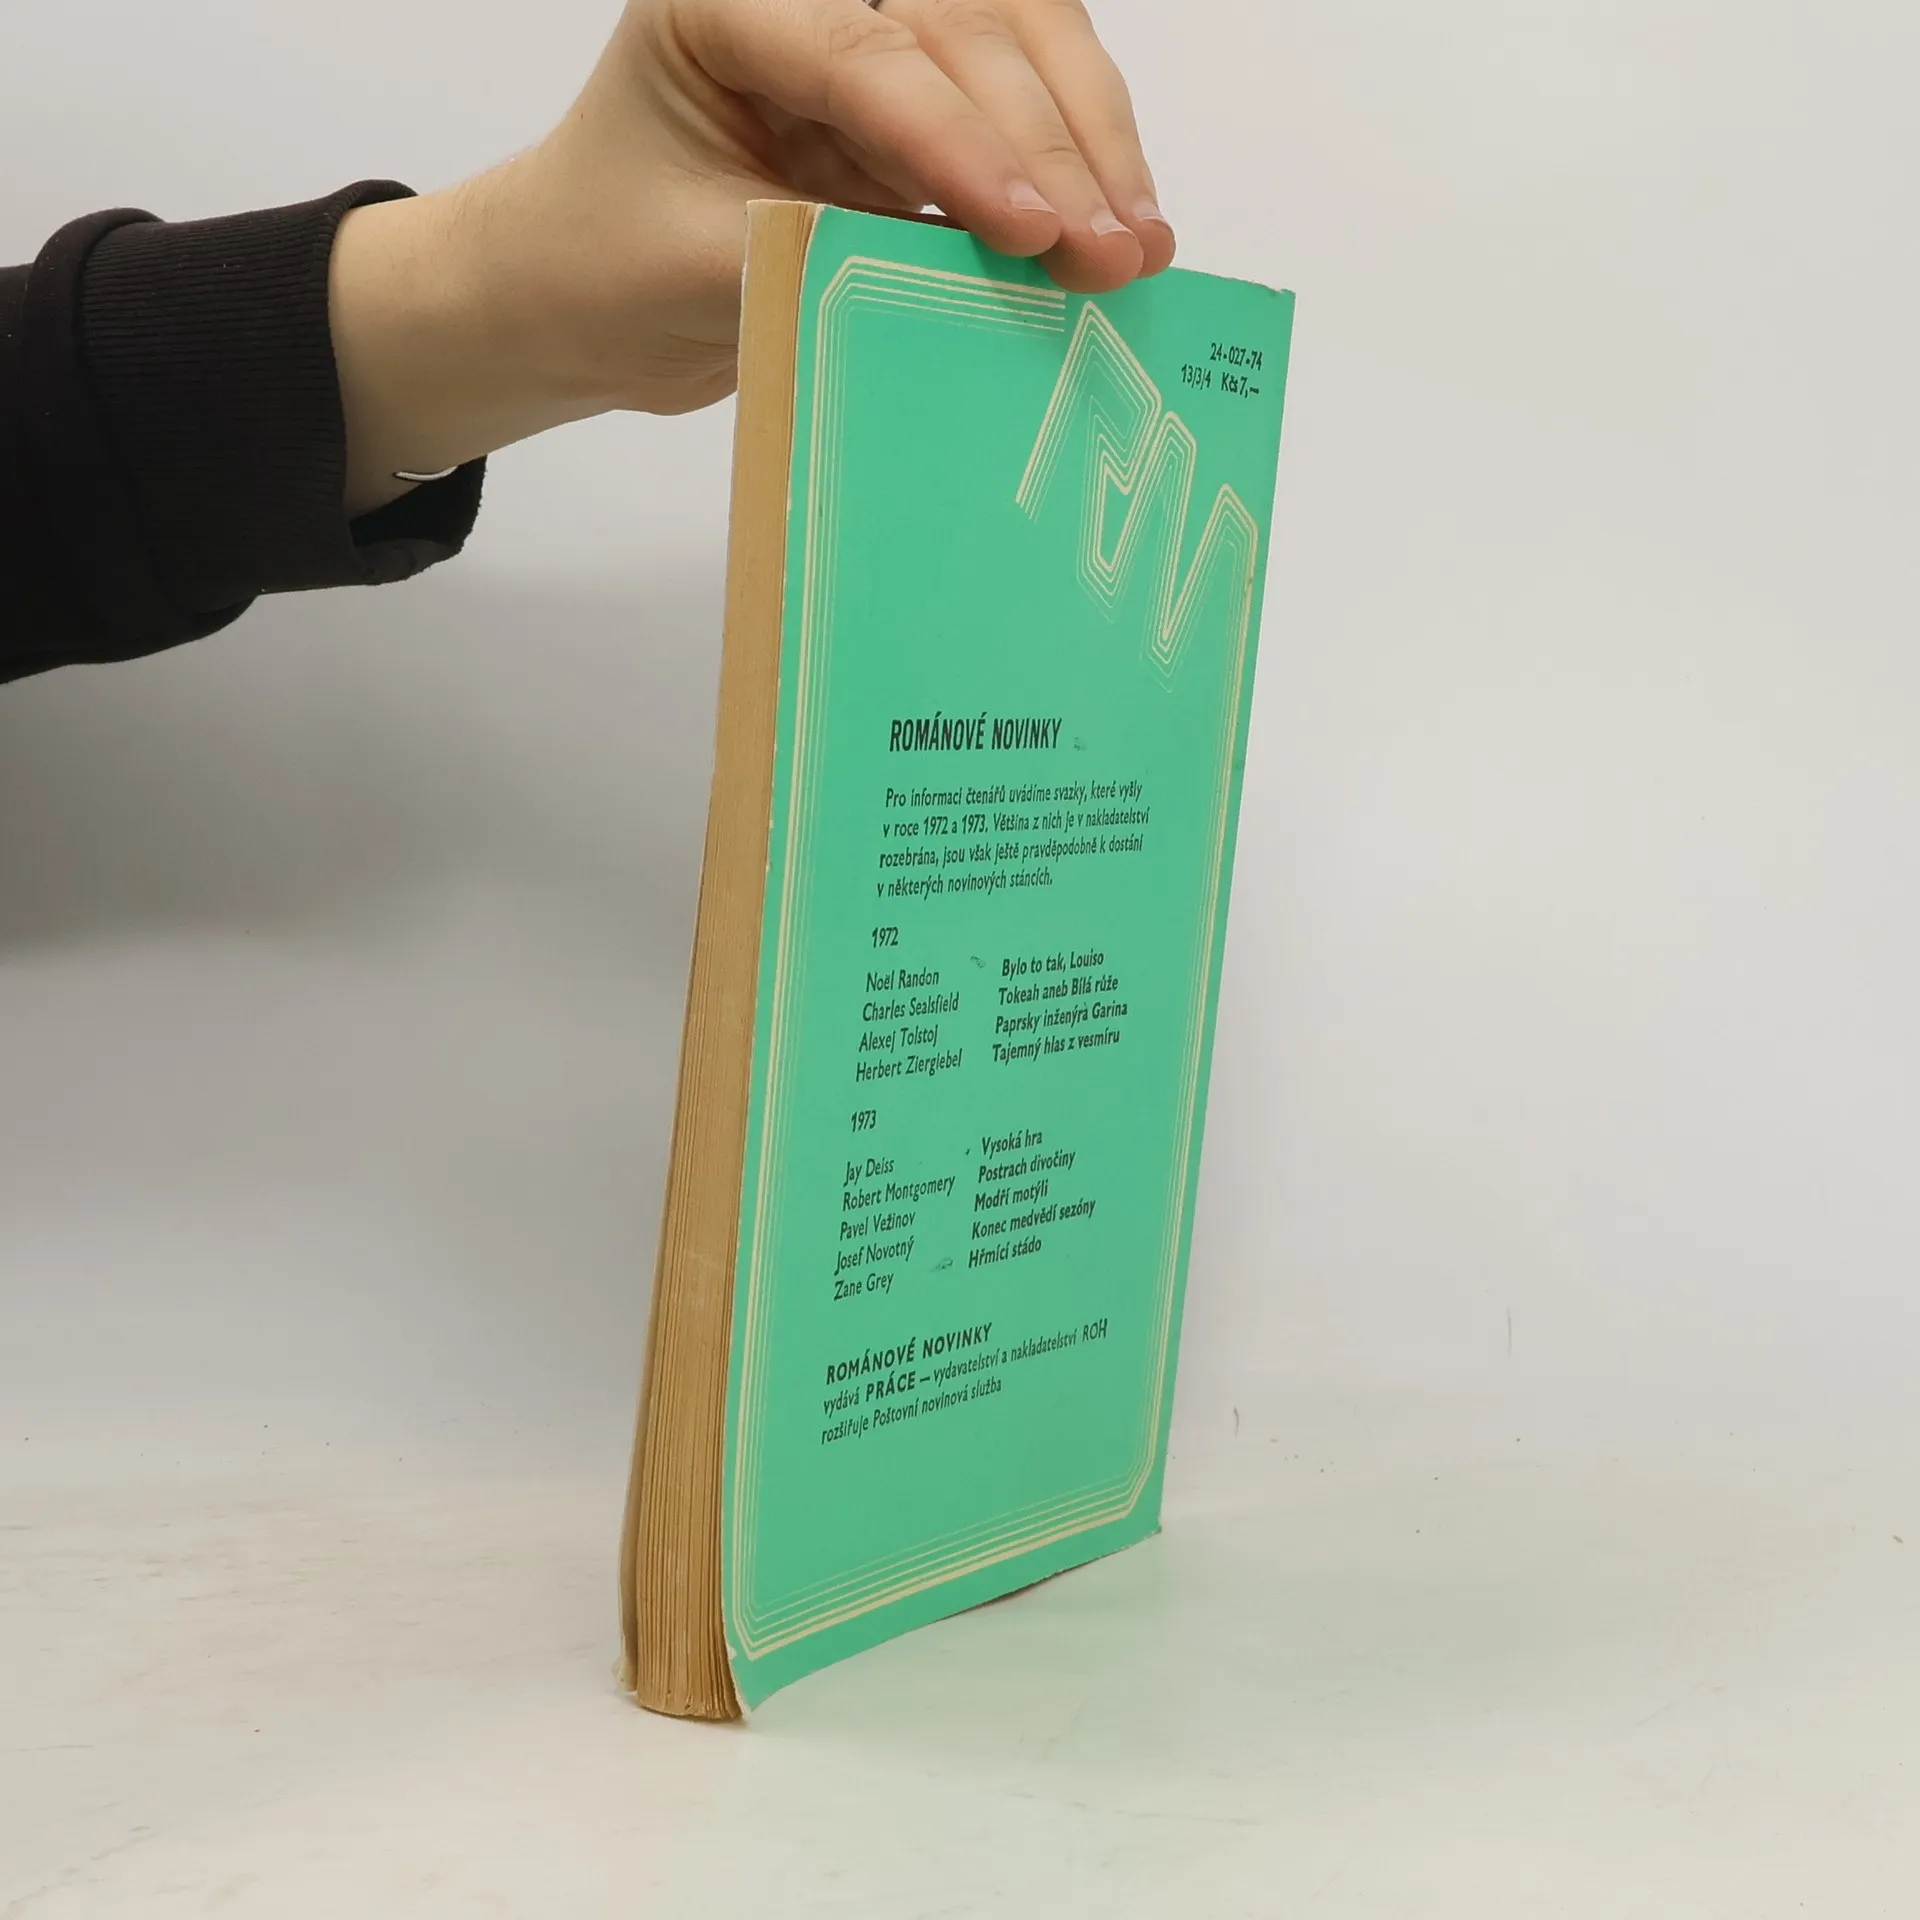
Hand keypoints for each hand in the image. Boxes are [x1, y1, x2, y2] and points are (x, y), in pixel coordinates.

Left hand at [331, 0, 1173, 513]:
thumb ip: (828, 254)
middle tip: (1115, 245)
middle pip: (969, 27)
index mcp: (727, 0)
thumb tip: (977, 274)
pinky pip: (1015, 122)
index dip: (960, 143)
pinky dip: (1073, 175)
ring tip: (1140, 244)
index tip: (1034, 228)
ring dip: (1090, 146)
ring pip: (1017, 52)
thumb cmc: (603, 267)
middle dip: (1054, 140)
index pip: (868, 55)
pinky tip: (1121, 230)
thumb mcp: (700, 267)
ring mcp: (868, 45)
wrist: (576, 299)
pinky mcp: (910, 113)